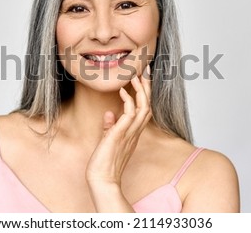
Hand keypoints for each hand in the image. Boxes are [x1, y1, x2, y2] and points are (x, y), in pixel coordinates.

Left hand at [86, 66, 151, 210]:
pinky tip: (122, 90)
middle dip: (147, 87)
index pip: (144, 109)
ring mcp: (130, 133)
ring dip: (141, 90)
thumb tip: (109, 114)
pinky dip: (128, 100)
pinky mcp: (121, 135)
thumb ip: (110, 127)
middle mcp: (135, 132)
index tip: (142, 79)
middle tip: (145, 70)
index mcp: (134, 133)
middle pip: (148, 105)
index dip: (145, 94)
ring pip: (144, 107)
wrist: (102, 179)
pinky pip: (130, 114)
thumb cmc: (104, 162)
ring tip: (135, 76)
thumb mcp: (108, 140)